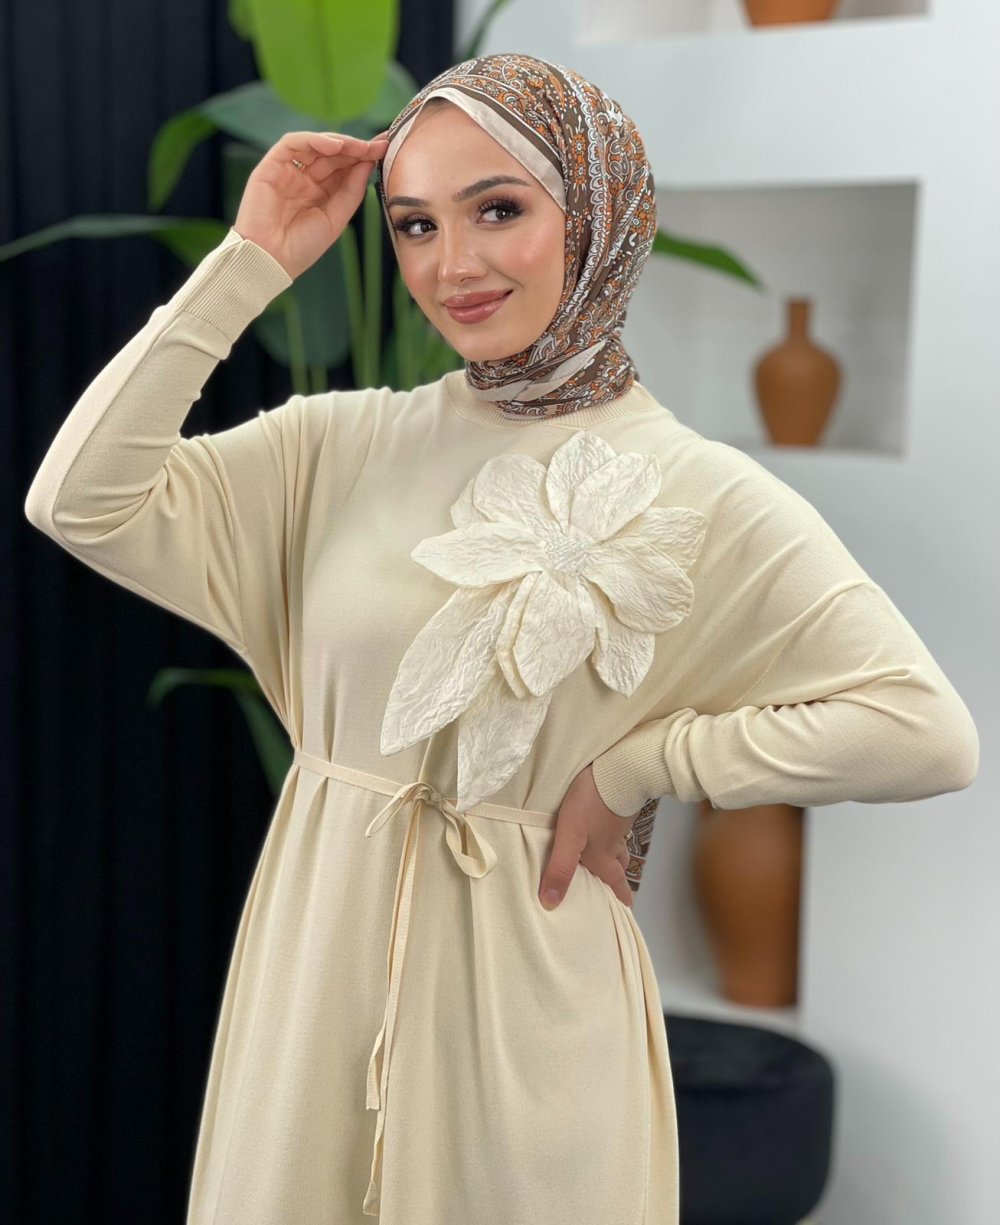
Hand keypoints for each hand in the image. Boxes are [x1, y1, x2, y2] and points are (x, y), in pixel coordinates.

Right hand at [233, 130, 389, 279]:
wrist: (272, 260)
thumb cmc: (302, 248)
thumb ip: (352, 191)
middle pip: (333, 155)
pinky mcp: (271, 166)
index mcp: (320, 194)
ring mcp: (288, 172)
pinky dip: (313, 140)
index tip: (385, 151)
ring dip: (340, 142)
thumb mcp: (336, 219)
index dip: (363, 158)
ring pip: (315, 145)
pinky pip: (292, 143)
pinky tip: (335, 145)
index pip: (344, 168)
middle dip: (357, 148)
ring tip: (360, 147)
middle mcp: (305, 180)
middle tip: (379, 145)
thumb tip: (368, 163)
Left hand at [539, 763, 634, 910]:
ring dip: (617, 859)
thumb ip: (560, 868)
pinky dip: (613, 837)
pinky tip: (604, 830)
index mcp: (602, 856)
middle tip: (619, 891)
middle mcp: (613, 844)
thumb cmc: (591, 804)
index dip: (620, 898)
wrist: (618, 771)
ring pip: (619, 848)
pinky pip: (616, 829)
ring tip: (611, 863)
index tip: (626, 910)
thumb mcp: (569, 837)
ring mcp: (617, 825)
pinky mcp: (617, 808)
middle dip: (619, 881)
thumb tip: (551, 903)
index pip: (615, 883)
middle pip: (620, 868)